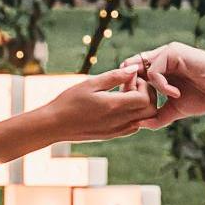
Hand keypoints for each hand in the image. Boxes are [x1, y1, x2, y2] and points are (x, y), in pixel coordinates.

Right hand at [37, 66, 155, 142]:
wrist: (54, 125)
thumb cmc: (69, 101)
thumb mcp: (90, 83)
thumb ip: (115, 76)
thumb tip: (134, 69)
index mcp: (114, 106)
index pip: (145, 98)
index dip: (143, 85)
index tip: (130, 77)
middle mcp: (119, 121)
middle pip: (150, 110)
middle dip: (146, 94)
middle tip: (130, 84)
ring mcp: (116, 130)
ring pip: (144, 120)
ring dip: (140, 105)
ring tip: (122, 94)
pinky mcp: (112, 135)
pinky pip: (133, 126)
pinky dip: (133, 115)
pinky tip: (117, 105)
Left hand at [123, 42, 204, 127]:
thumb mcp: (177, 109)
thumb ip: (158, 116)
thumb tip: (139, 125)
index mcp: (161, 68)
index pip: (134, 74)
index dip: (131, 89)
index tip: (140, 107)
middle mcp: (161, 57)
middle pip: (130, 68)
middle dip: (132, 88)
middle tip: (142, 105)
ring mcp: (166, 53)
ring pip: (139, 69)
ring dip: (148, 89)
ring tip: (168, 99)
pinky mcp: (172, 52)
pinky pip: (154, 71)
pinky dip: (161, 86)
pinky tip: (176, 94)